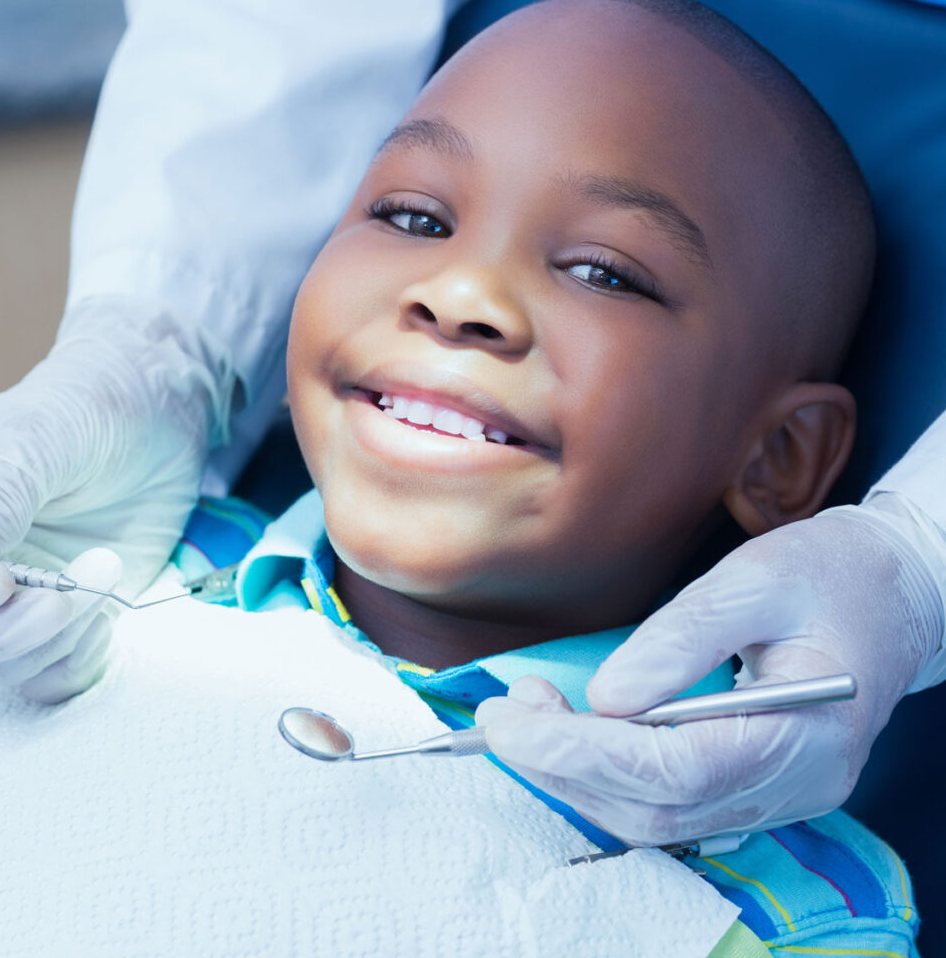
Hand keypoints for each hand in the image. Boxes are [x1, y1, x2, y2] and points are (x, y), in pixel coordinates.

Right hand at [0, 296, 232, 700]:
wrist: (156, 415)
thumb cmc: (86, 410)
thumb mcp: (40, 437)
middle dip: (5, 633)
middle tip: (63, 601)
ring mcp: (20, 599)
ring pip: (4, 665)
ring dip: (55, 640)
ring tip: (102, 575)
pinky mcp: (70, 619)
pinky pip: (53, 675)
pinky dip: (77, 662)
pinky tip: (105, 619)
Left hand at [475, 498, 944, 844]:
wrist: (892, 591)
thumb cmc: (830, 575)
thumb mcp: (755, 580)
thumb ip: (681, 639)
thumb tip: (605, 696)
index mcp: (806, 734)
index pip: (674, 772)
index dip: (582, 751)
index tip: (511, 717)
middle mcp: (794, 785)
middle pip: (657, 809)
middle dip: (564, 766)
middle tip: (503, 712)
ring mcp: (778, 795)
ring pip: (657, 820)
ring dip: (576, 776)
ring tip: (525, 717)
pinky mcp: (756, 785)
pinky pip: (669, 805)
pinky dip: (605, 779)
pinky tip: (568, 738)